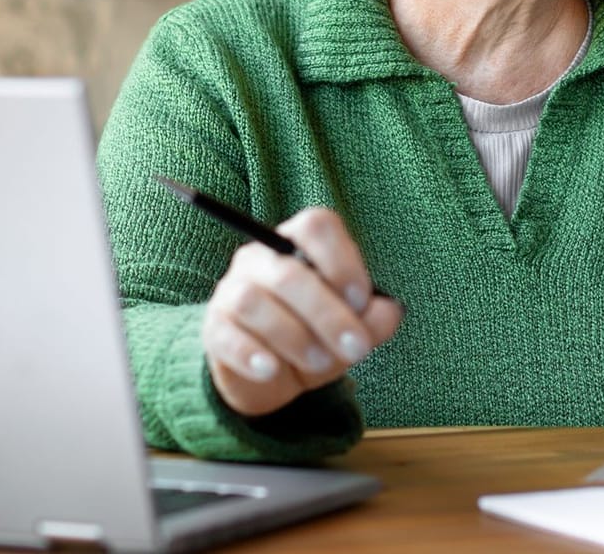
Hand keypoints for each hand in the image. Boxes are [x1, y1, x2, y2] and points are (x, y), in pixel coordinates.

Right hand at [203, 207, 404, 417]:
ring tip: (319, 362)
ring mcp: (231, 292)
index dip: (342, 261)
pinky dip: (251, 354)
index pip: (315, 227)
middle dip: (329, 314)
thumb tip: (389, 311)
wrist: (270, 376)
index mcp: (297, 244)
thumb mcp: (351, 330)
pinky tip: (272, 369)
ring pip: (254, 301)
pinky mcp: (214, 329)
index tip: (361, 300)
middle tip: (356, 348)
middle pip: (289, 273)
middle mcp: (260, 259)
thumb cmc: (315, 337)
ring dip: (294, 336)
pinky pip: (227, 335)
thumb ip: (374, 320)